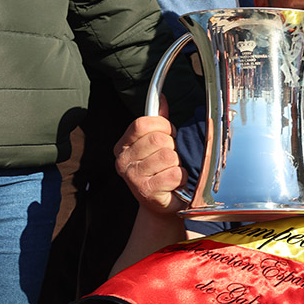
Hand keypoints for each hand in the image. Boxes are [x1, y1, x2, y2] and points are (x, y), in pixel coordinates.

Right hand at [113, 98, 186, 216]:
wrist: (160, 205)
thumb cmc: (159, 172)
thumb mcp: (156, 144)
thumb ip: (158, 122)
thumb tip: (162, 98)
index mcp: (123, 146)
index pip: (142, 123)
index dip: (163, 126)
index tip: (169, 135)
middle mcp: (123, 161)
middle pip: (159, 139)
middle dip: (172, 147)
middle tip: (170, 159)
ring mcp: (133, 177)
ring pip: (169, 156)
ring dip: (177, 164)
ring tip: (170, 172)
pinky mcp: (147, 191)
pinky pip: (175, 173)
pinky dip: (181, 178)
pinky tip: (173, 183)